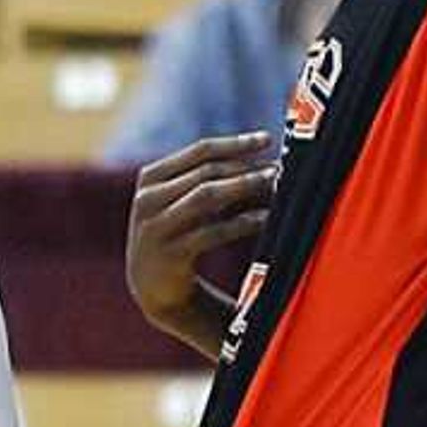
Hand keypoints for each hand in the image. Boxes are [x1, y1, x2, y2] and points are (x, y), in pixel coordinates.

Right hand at [126, 131, 274, 339]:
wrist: (152, 286)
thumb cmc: (177, 234)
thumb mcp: (179, 202)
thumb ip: (203, 178)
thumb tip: (258, 157)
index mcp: (150, 179)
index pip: (200, 151)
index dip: (236, 143)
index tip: (267, 139)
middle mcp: (148, 200)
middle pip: (206, 172)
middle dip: (246, 167)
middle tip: (278, 167)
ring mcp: (156, 227)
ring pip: (207, 195)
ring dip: (245, 185)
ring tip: (274, 183)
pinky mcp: (171, 254)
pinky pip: (213, 232)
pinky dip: (244, 222)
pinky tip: (267, 218)